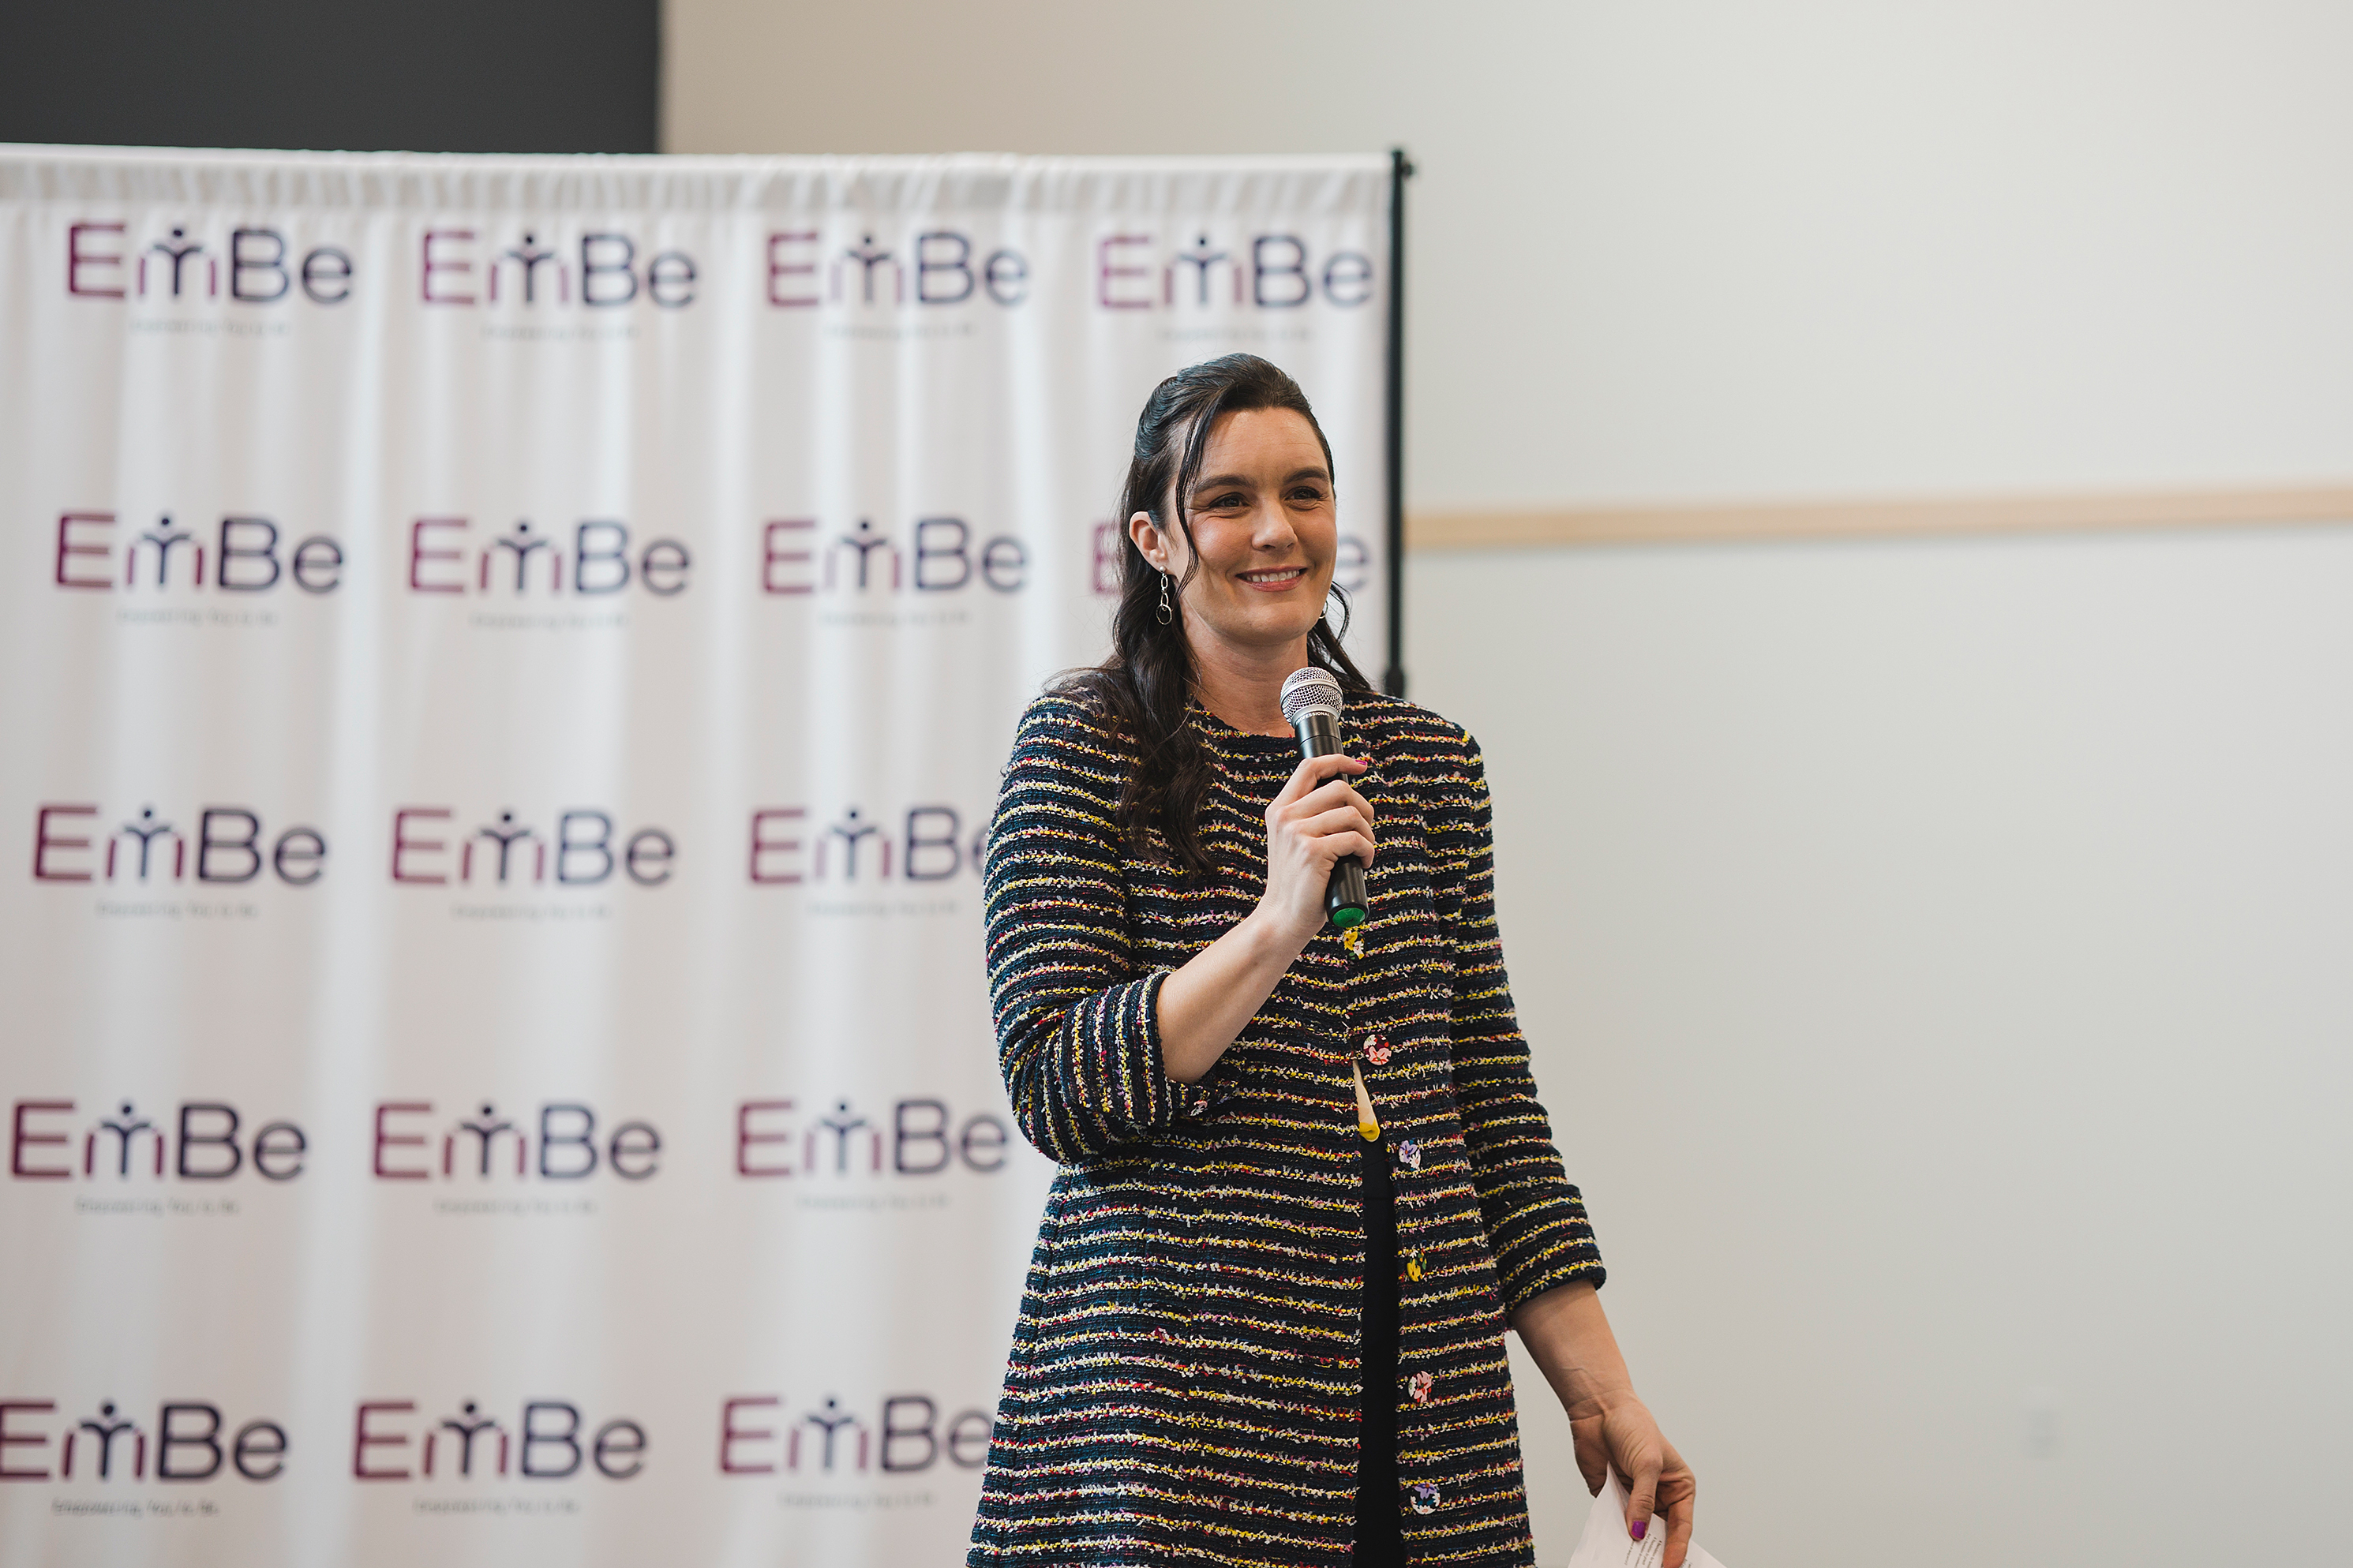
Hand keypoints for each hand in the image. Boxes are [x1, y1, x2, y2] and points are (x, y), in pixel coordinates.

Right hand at [1254, 751, 1372, 949]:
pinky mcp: (1312, 852)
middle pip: (1339, 789)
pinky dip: (1368, 851)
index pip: (1309, 767)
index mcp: (1279, 809)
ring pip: (1351, 814)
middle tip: (1366, 829)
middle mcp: (1285, 817)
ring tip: (1363, 850)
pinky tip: (1363, 863)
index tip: (1360, 767)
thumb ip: (1310, 818)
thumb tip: (1348, 799)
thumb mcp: (1294, 842)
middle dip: (1363, 807)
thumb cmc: (1297, 882)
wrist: (1282, 917)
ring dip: (1368, 834)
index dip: (1339, 760)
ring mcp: (1297, 833)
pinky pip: (1355, 839)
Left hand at [1570, 1395, 1695, 1567]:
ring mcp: (1634, 1498)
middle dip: (1653, 1551)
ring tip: (1626, 1561)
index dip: (1676, 1548)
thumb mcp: (1646, 1463)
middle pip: (1659, 1533)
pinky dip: (1611, 1532)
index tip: (1669, 1566)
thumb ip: (1642, 1499)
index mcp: (1678, 1487)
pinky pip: (1612, 1520)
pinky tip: (1608, 1545)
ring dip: (1630, 1545)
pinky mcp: (1611, 1496)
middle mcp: (1658, 1496)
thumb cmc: (1633, 1427)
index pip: (1681, 1525)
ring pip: (1635, 1531)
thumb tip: (1637, 1531)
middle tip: (1646, 1567)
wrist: (1599, 1409)